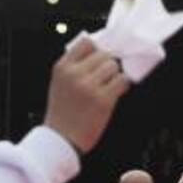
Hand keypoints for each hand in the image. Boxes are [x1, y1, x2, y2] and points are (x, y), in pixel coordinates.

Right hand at [44, 38, 129, 153]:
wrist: (61, 139)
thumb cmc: (62, 113)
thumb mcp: (59, 83)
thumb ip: (74, 66)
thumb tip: (98, 52)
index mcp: (62, 67)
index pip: (86, 42)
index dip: (96, 50)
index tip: (99, 58)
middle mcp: (75, 74)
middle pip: (104, 54)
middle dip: (107, 65)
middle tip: (105, 78)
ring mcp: (89, 86)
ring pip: (114, 66)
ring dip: (115, 75)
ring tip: (108, 87)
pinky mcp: (103, 100)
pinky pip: (122, 81)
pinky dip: (122, 85)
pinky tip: (116, 92)